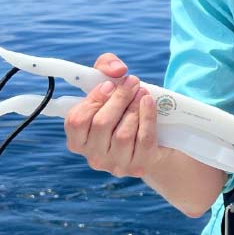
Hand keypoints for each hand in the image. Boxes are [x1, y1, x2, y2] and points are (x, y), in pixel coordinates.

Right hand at [64, 53, 168, 178]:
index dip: (93, 100)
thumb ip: (105, 68)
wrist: (157, 142)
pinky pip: (143, 139)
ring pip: (122, 134)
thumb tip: (117, 70)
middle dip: (119, 99)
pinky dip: (147, 117)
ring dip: (134, 108)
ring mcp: (116, 165)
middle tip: (132, 81)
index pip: (76, 121)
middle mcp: (94, 157)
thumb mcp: (110, 86)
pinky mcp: (139, 166)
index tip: (109, 85)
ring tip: (141, 91)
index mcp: (78, 141)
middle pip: (101, 125)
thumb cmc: (124, 110)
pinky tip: (149, 102)